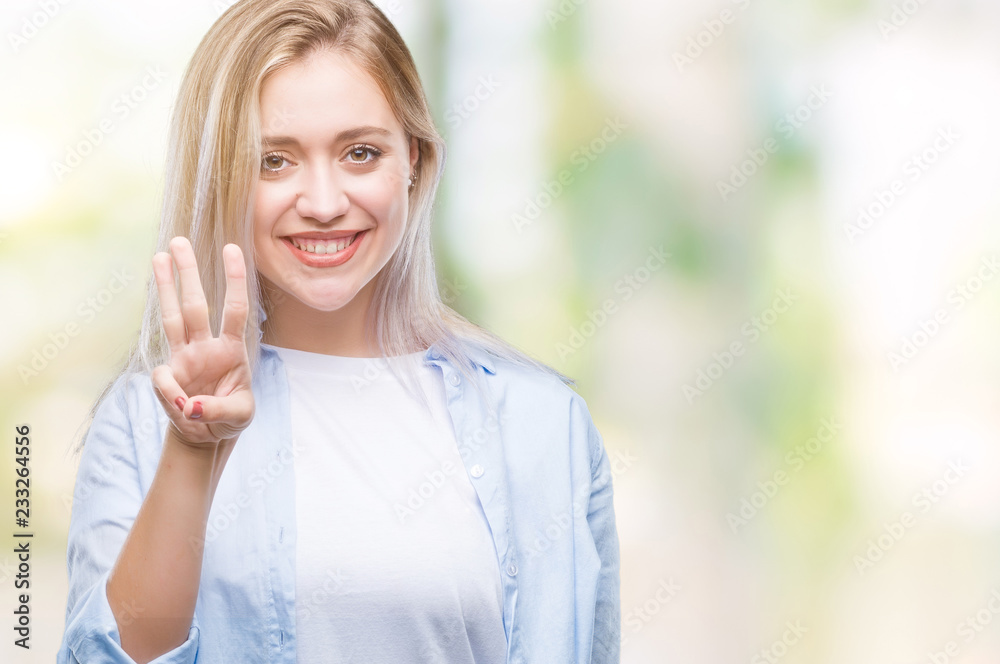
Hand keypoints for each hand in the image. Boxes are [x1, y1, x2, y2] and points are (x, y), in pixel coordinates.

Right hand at [150, 236, 254, 447]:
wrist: (207, 434)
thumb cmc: (229, 416)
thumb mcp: (239, 416)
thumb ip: (218, 410)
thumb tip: (188, 405)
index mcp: (232, 349)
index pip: (236, 310)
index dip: (234, 281)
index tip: (232, 249)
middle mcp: (206, 346)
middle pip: (196, 305)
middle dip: (188, 274)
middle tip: (179, 241)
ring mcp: (184, 358)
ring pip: (172, 318)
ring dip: (165, 289)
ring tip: (158, 256)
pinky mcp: (168, 377)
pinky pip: (162, 379)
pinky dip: (169, 392)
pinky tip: (183, 406)